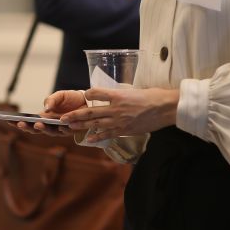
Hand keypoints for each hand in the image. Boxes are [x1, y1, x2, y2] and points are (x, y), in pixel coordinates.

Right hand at [14, 89, 85, 134]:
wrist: (88, 101)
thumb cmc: (70, 98)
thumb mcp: (58, 95)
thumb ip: (51, 100)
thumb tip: (46, 109)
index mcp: (43, 117)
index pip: (28, 122)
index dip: (18, 123)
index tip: (8, 120)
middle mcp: (50, 125)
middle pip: (35, 130)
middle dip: (27, 128)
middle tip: (20, 124)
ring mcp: (60, 129)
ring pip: (49, 132)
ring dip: (42, 129)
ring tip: (37, 124)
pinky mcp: (71, 130)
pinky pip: (65, 131)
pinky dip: (62, 128)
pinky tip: (59, 125)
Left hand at [61, 86, 179, 140]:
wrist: (166, 108)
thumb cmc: (154, 96)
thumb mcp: (135, 90)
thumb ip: (122, 94)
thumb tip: (113, 96)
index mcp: (118, 94)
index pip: (96, 92)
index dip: (88, 94)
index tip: (84, 95)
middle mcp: (116, 108)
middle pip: (91, 111)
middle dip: (75, 115)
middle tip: (63, 117)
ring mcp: (120, 120)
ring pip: (96, 123)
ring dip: (81, 126)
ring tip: (69, 127)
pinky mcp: (125, 130)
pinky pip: (107, 134)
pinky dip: (97, 137)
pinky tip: (88, 139)